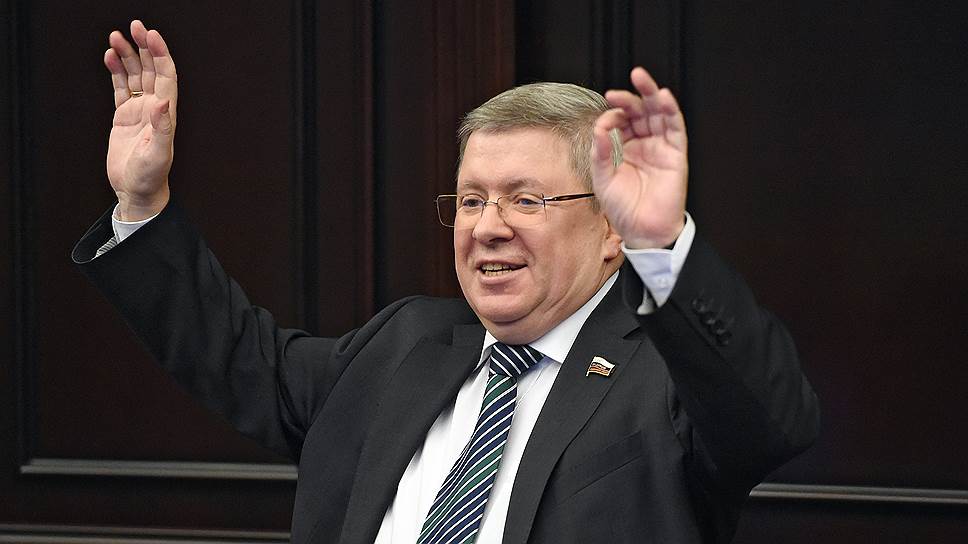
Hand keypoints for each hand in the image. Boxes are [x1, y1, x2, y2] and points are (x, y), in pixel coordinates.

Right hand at [103, 20, 176, 220]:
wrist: (137, 191)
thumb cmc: (150, 177)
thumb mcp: (158, 154)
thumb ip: (162, 128)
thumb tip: (163, 101)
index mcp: (166, 113)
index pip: (165, 76)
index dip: (160, 54)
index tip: (151, 35)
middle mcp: (155, 108)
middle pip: (151, 70)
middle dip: (145, 47)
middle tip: (135, 26)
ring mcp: (139, 111)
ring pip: (135, 76)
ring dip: (128, 56)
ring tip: (116, 37)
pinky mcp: (124, 117)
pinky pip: (121, 88)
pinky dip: (117, 72)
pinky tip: (110, 57)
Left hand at [591, 67, 687, 248]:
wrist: (642, 230)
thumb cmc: (622, 208)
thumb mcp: (603, 179)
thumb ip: (600, 153)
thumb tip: (598, 127)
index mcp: (625, 148)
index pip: (620, 121)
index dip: (612, 115)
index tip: (604, 120)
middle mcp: (643, 144)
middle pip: (639, 112)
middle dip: (629, 98)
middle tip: (616, 91)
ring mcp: (660, 147)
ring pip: (658, 113)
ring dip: (650, 94)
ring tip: (640, 77)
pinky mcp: (676, 153)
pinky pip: (675, 128)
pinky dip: (670, 110)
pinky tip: (663, 96)